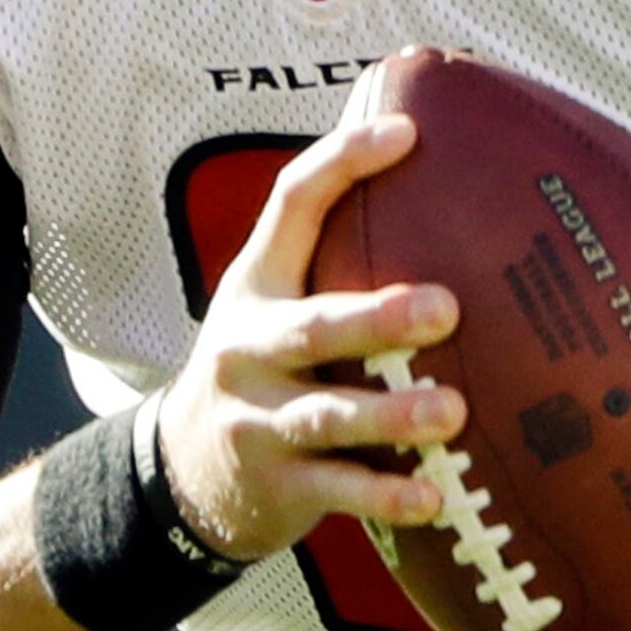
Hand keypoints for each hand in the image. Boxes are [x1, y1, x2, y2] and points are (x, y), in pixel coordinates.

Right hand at [153, 113, 464, 559]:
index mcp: (256, 285)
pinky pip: (335, 490)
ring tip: (452, 412)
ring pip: (327, 415)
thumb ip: (334, 254)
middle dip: (377, 318)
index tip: (407, 132)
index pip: (291, 204)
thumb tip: (431, 160)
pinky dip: (384, 495)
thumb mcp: (272, 302)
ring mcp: (256, 419)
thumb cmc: (261, 366)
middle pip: (313, 326)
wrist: (178, 473)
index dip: (343, 162)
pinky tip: (434, 497)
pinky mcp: (275, 484)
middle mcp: (248, 348)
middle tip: (446, 308)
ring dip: (391, 415)